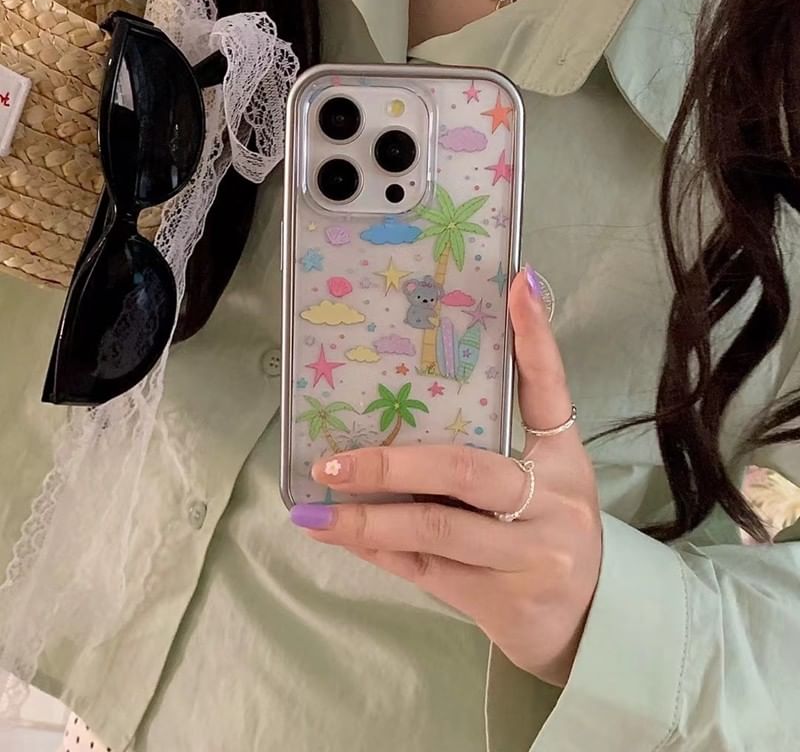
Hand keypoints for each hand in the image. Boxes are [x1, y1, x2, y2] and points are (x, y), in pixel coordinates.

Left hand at [291, 270, 601, 686]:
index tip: (515, 284)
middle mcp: (552, 502)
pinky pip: (425, 569)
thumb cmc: (552, 532)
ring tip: (315, 509)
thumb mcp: (544, 480)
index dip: (535, 338)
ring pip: (437, 528)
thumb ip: (495, 445)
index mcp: (564, 460)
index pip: (550, 389)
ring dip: (369, 518)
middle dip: (395, 463)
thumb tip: (414, 404)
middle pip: (467, 471)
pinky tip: (338, 534)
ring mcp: (528, 556)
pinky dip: (378, 549)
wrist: (591, 623)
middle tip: (336, 459)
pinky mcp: (499, 599)